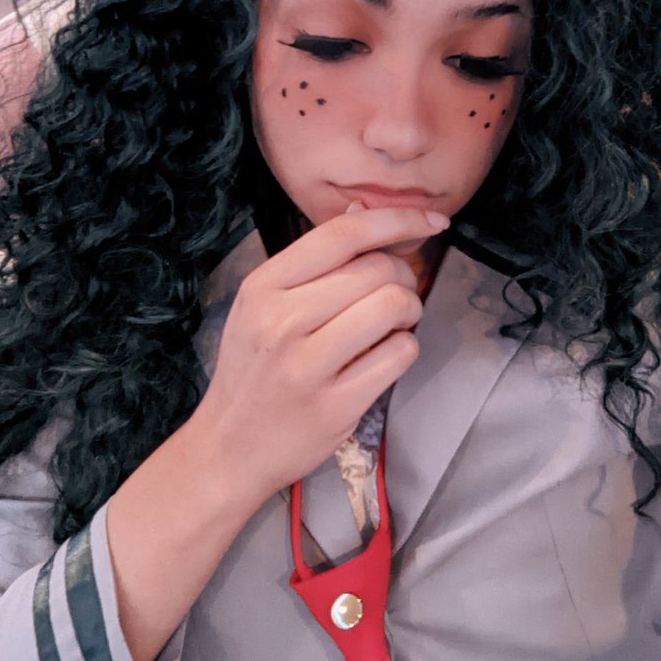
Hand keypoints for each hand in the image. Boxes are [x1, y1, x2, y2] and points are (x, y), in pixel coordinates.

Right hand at [191, 204, 448, 502]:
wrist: (228, 447)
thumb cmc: (253, 370)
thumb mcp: (261, 305)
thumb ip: (312, 262)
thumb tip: (361, 213)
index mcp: (263, 287)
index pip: (344, 234)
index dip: (398, 220)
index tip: (432, 221)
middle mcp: (281, 321)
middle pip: (377, 269)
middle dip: (405, 276)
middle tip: (397, 294)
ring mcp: (308, 366)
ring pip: (393, 306)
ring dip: (410, 310)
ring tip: (395, 323)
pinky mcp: (336, 405)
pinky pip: (399, 354)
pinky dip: (405, 348)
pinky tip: (386, 354)